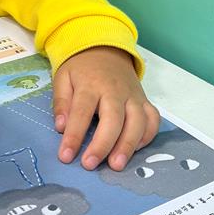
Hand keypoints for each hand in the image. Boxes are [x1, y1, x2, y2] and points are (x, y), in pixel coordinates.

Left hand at [52, 47, 159, 170]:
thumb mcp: (63, 78)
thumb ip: (61, 102)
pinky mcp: (145, 101)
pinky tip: (136, 149)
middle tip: (90, 164)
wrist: (105, 50)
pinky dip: (148, 136)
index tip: (65, 156)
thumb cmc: (81, 69)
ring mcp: (133, 96)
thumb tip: (61, 127)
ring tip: (116, 165)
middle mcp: (115, 91)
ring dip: (128, 145)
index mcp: (91, 84)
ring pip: (138, 122)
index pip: (82, 112)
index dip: (74, 136)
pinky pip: (153, 120)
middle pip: (113, 119)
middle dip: (103, 144)